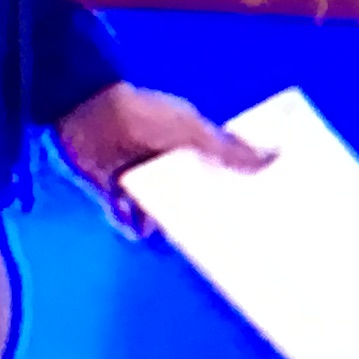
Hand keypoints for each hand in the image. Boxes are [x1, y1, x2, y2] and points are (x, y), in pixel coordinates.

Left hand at [53, 82, 267, 238]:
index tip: (262, 208)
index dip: (240, 186)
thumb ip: (228, 150)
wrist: (83, 115)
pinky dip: (136, 225)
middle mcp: (170, 163)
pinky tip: (145, 230)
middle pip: (198, 196)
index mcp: (193, 143)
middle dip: (211, 214)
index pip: (224, 168)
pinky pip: (132, 220)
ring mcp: (143, 180)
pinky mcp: (117, 195)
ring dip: (172, 224)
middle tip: (233, 238)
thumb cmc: (141, 115)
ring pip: (167, 213)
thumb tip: (275, 156)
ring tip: (192, 242)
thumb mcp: (190, 131)